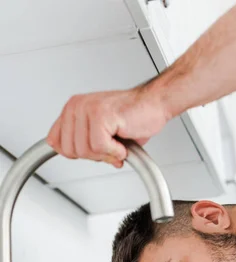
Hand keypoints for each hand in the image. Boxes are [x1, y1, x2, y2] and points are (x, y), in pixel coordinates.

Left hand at [47, 83, 169, 167]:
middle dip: (94, 156)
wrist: (154, 105)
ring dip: (107, 154)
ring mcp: (87, 109)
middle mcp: (77, 106)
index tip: (95, 150)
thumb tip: (67, 154)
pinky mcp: (100, 115)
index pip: (55, 142)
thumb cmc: (132, 117)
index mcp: (72, 108)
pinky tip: (123, 142)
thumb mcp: (99, 132)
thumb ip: (81, 141)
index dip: (77, 153)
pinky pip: (100, 147)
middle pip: (70, 151)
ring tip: (118, 144)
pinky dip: (115, 151)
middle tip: (110, 148)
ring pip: (85, 151)